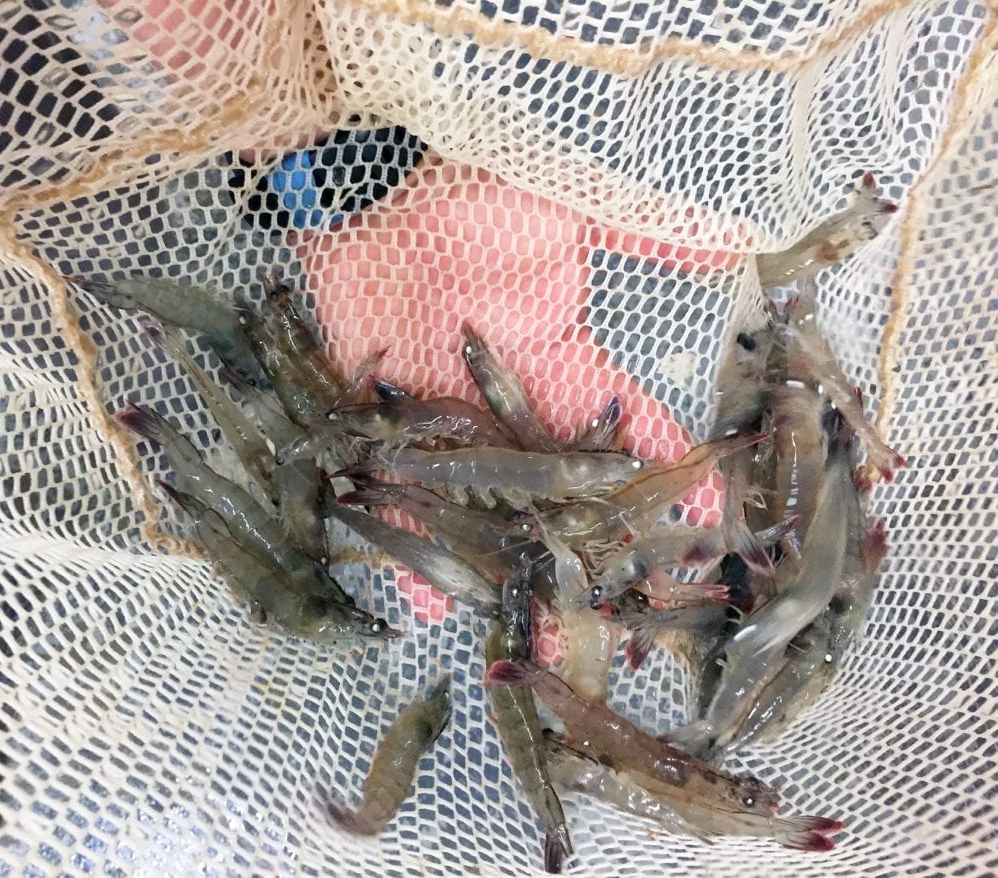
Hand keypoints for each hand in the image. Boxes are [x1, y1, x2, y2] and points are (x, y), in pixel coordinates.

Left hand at [296, 156, 729, 629]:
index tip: (704, 527)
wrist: (367, 196)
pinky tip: (422, 609)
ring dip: (503, 570)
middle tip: (610, 618)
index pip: (629, 434)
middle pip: (557, 497)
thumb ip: (644, 231)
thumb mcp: (567, 208)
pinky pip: (397, 503)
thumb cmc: (469, 197)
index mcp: (564, 369)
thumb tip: (738, 235)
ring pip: (483, 515)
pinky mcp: (384, 433)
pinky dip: (404, 552)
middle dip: (586, 554)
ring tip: (530, 635)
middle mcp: (509, 414)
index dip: (669, 477)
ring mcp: (446, 431)